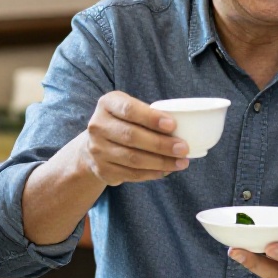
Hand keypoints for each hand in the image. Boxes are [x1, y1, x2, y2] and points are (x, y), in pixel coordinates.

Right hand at [71, 91, 189, 186]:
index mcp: (107, 104)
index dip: (151, 118)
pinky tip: (166, 171)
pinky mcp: (102, 169)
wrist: (94, 147)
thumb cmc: (122, 123)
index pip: (129, 110)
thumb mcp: (130, 110)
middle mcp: (98, 126)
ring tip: (181, 162)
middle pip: (132, 136)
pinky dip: (151, 173)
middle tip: (183, 148)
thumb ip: (149, 114)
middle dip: (161, 144)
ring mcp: (97, 150)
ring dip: (161, 162)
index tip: (173, 125)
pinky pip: (131, 174)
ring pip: (133, 158)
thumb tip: (182, 128)